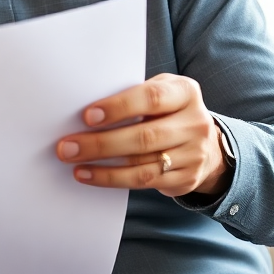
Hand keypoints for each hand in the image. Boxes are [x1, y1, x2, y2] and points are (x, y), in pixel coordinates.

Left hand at [57, 73, 230, 197]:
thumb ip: (133, 95)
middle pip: (144, 136)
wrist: (206, 144)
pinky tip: (89, 175)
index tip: (87, 116)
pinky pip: (144, 182)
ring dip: (102, 166)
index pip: (152, 98)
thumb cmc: (167, 110)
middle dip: (101, 143)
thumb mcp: (160, 91)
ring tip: (73, 163)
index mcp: (185, 92)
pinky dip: (112, 179)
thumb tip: (85, 111)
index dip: (118, 107)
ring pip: (142, 164)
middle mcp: (195, 123)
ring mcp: (194, 154)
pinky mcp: (186, 179)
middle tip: (67, 147)